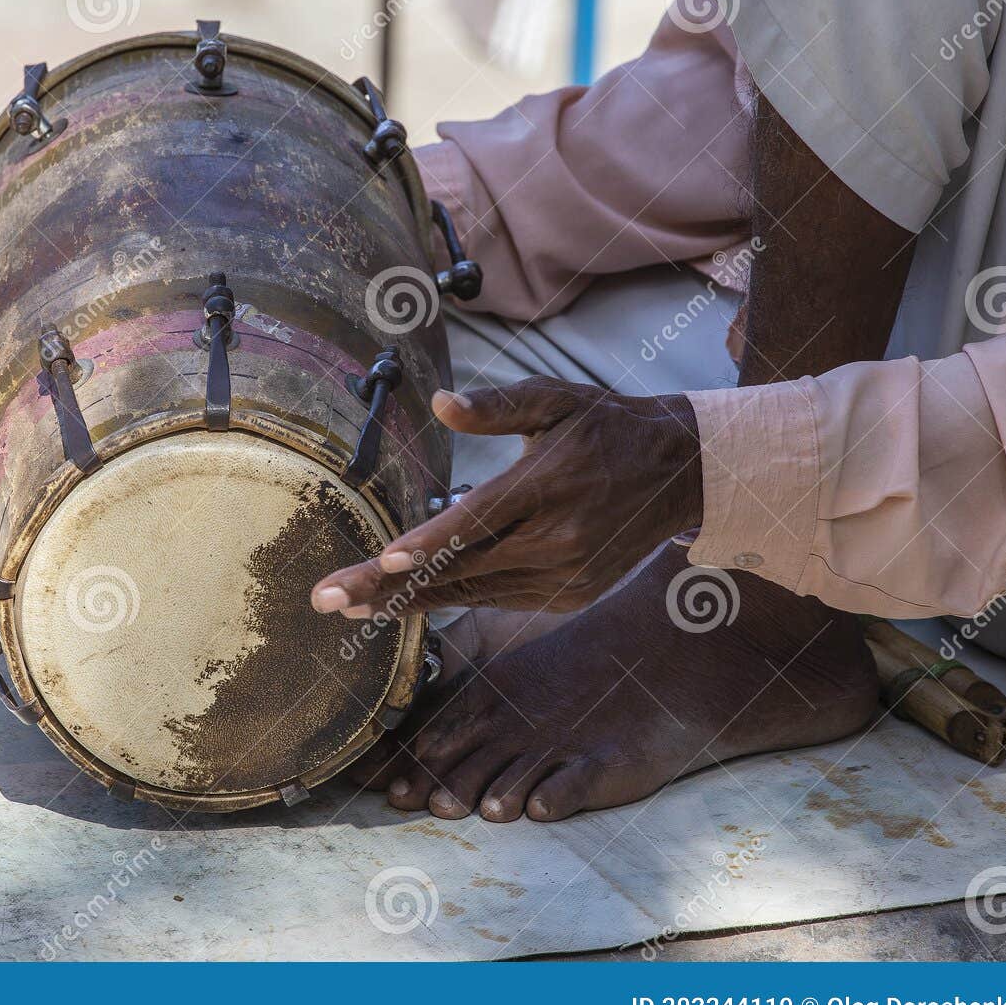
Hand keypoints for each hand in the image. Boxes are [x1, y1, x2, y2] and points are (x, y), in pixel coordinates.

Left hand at [311, 377, 702, 614]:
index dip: (430, 542)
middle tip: (326, 599)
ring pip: (472, 591)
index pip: (478, 519)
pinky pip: (497, 597)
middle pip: (458, 566)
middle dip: (386, 586)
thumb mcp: (556, 398)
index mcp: (549, 484)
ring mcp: (564, 575)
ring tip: (351, 606)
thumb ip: (497, 404)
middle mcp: (557, 538)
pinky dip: (452, 597)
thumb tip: (441, 402)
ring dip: (408, 600)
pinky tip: (406, 599)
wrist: (679, 473)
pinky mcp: (568, 595)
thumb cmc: (605, 427)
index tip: (383, 559)